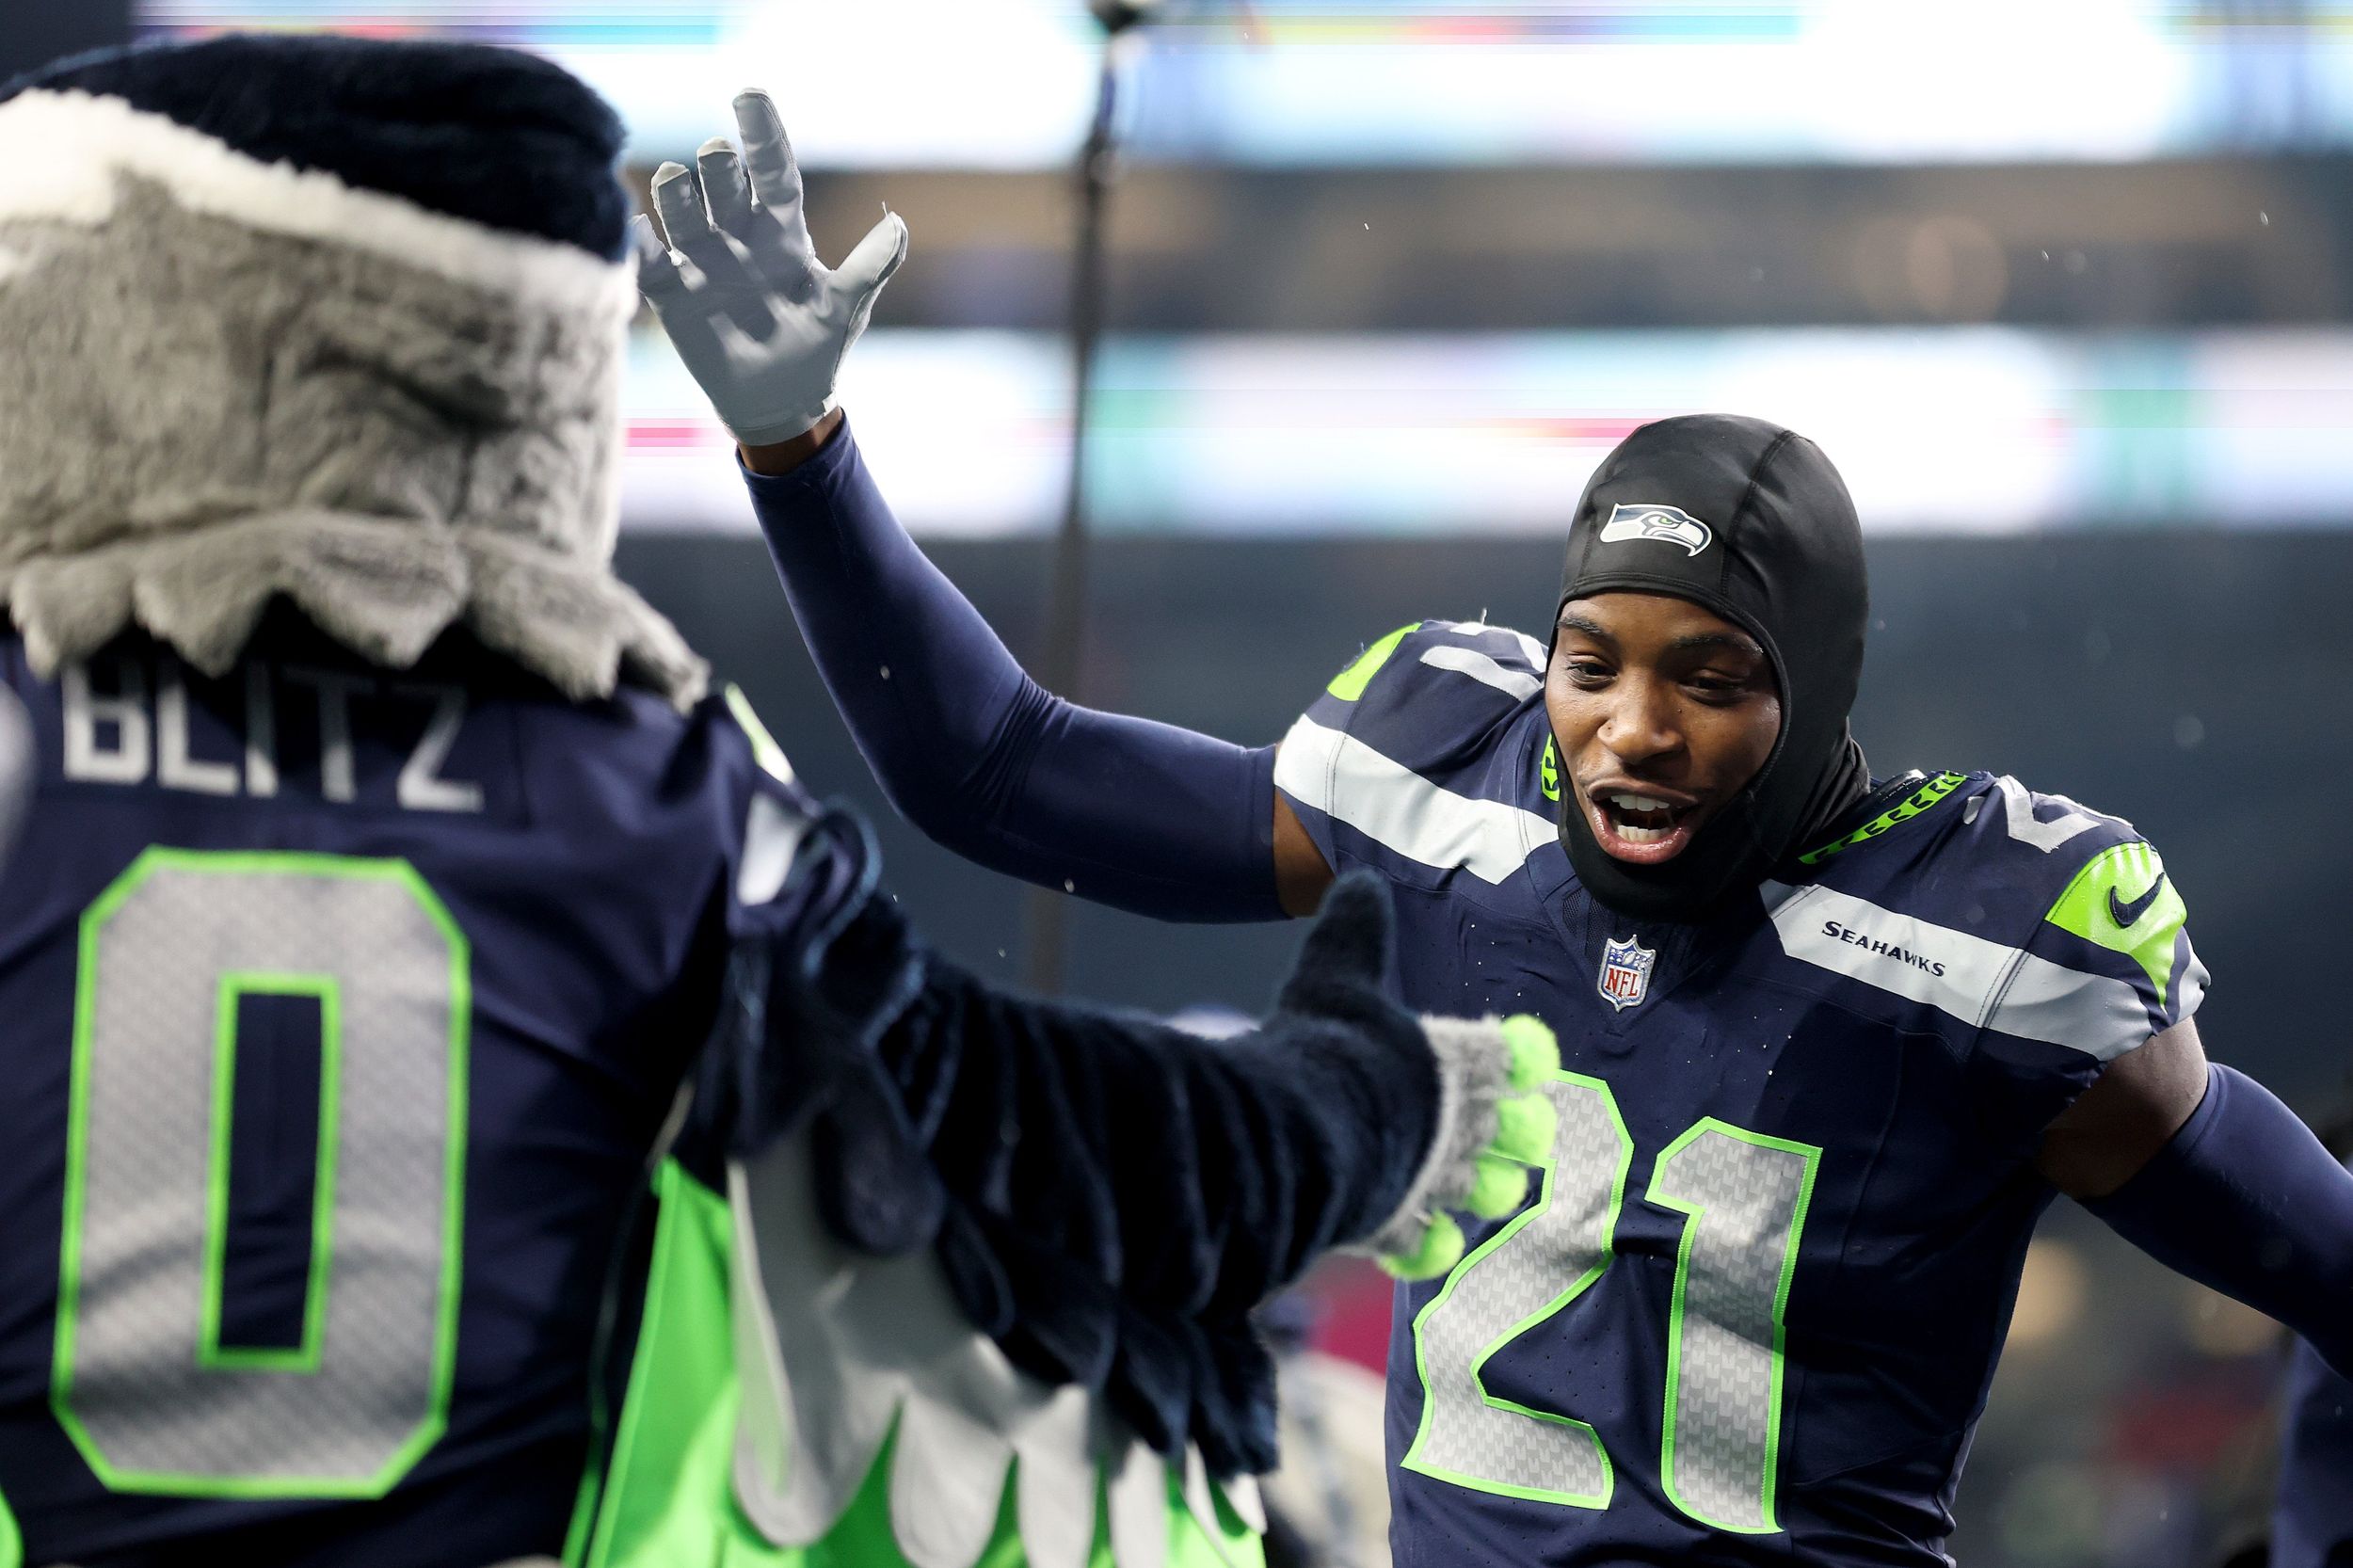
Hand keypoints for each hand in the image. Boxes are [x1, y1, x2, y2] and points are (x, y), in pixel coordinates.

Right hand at [633, 91, 907, 446]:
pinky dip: (641, 244)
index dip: (763, 134)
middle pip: (724, 183)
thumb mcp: (845, 308)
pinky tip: (639, 228)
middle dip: (720, 164)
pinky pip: (650, 262)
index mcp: (782, 232)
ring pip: (683, 211)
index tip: (748, 95)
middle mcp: (739, 236)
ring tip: (677, 180)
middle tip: (718, 155)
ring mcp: (703, 262)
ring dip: (677, 192)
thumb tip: (898, 225)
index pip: (773, 170)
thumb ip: (869, 267)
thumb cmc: (816, 350)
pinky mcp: (674, 295)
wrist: (780, 403)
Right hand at [1272, 873, 1560, 1279]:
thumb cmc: (1328, 1046)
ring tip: (1457, 1180)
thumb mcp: (1335, 972)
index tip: (1512, 1056)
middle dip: (1517, 1131)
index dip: (1522, 1055)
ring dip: (1482, 1187)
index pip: (1524, 1054)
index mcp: (1464, 1059)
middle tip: (1492, 1124)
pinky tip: (1412, 1232)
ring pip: (1495, 1195)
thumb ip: (1353, 928)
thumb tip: (1360, 880)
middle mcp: (1468, 1125)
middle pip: (1529, 1133)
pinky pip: (1434, 1249)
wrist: (1303, 1133)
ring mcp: (1441, 1183)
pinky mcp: (1404, 1229)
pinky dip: (1427, 1243)